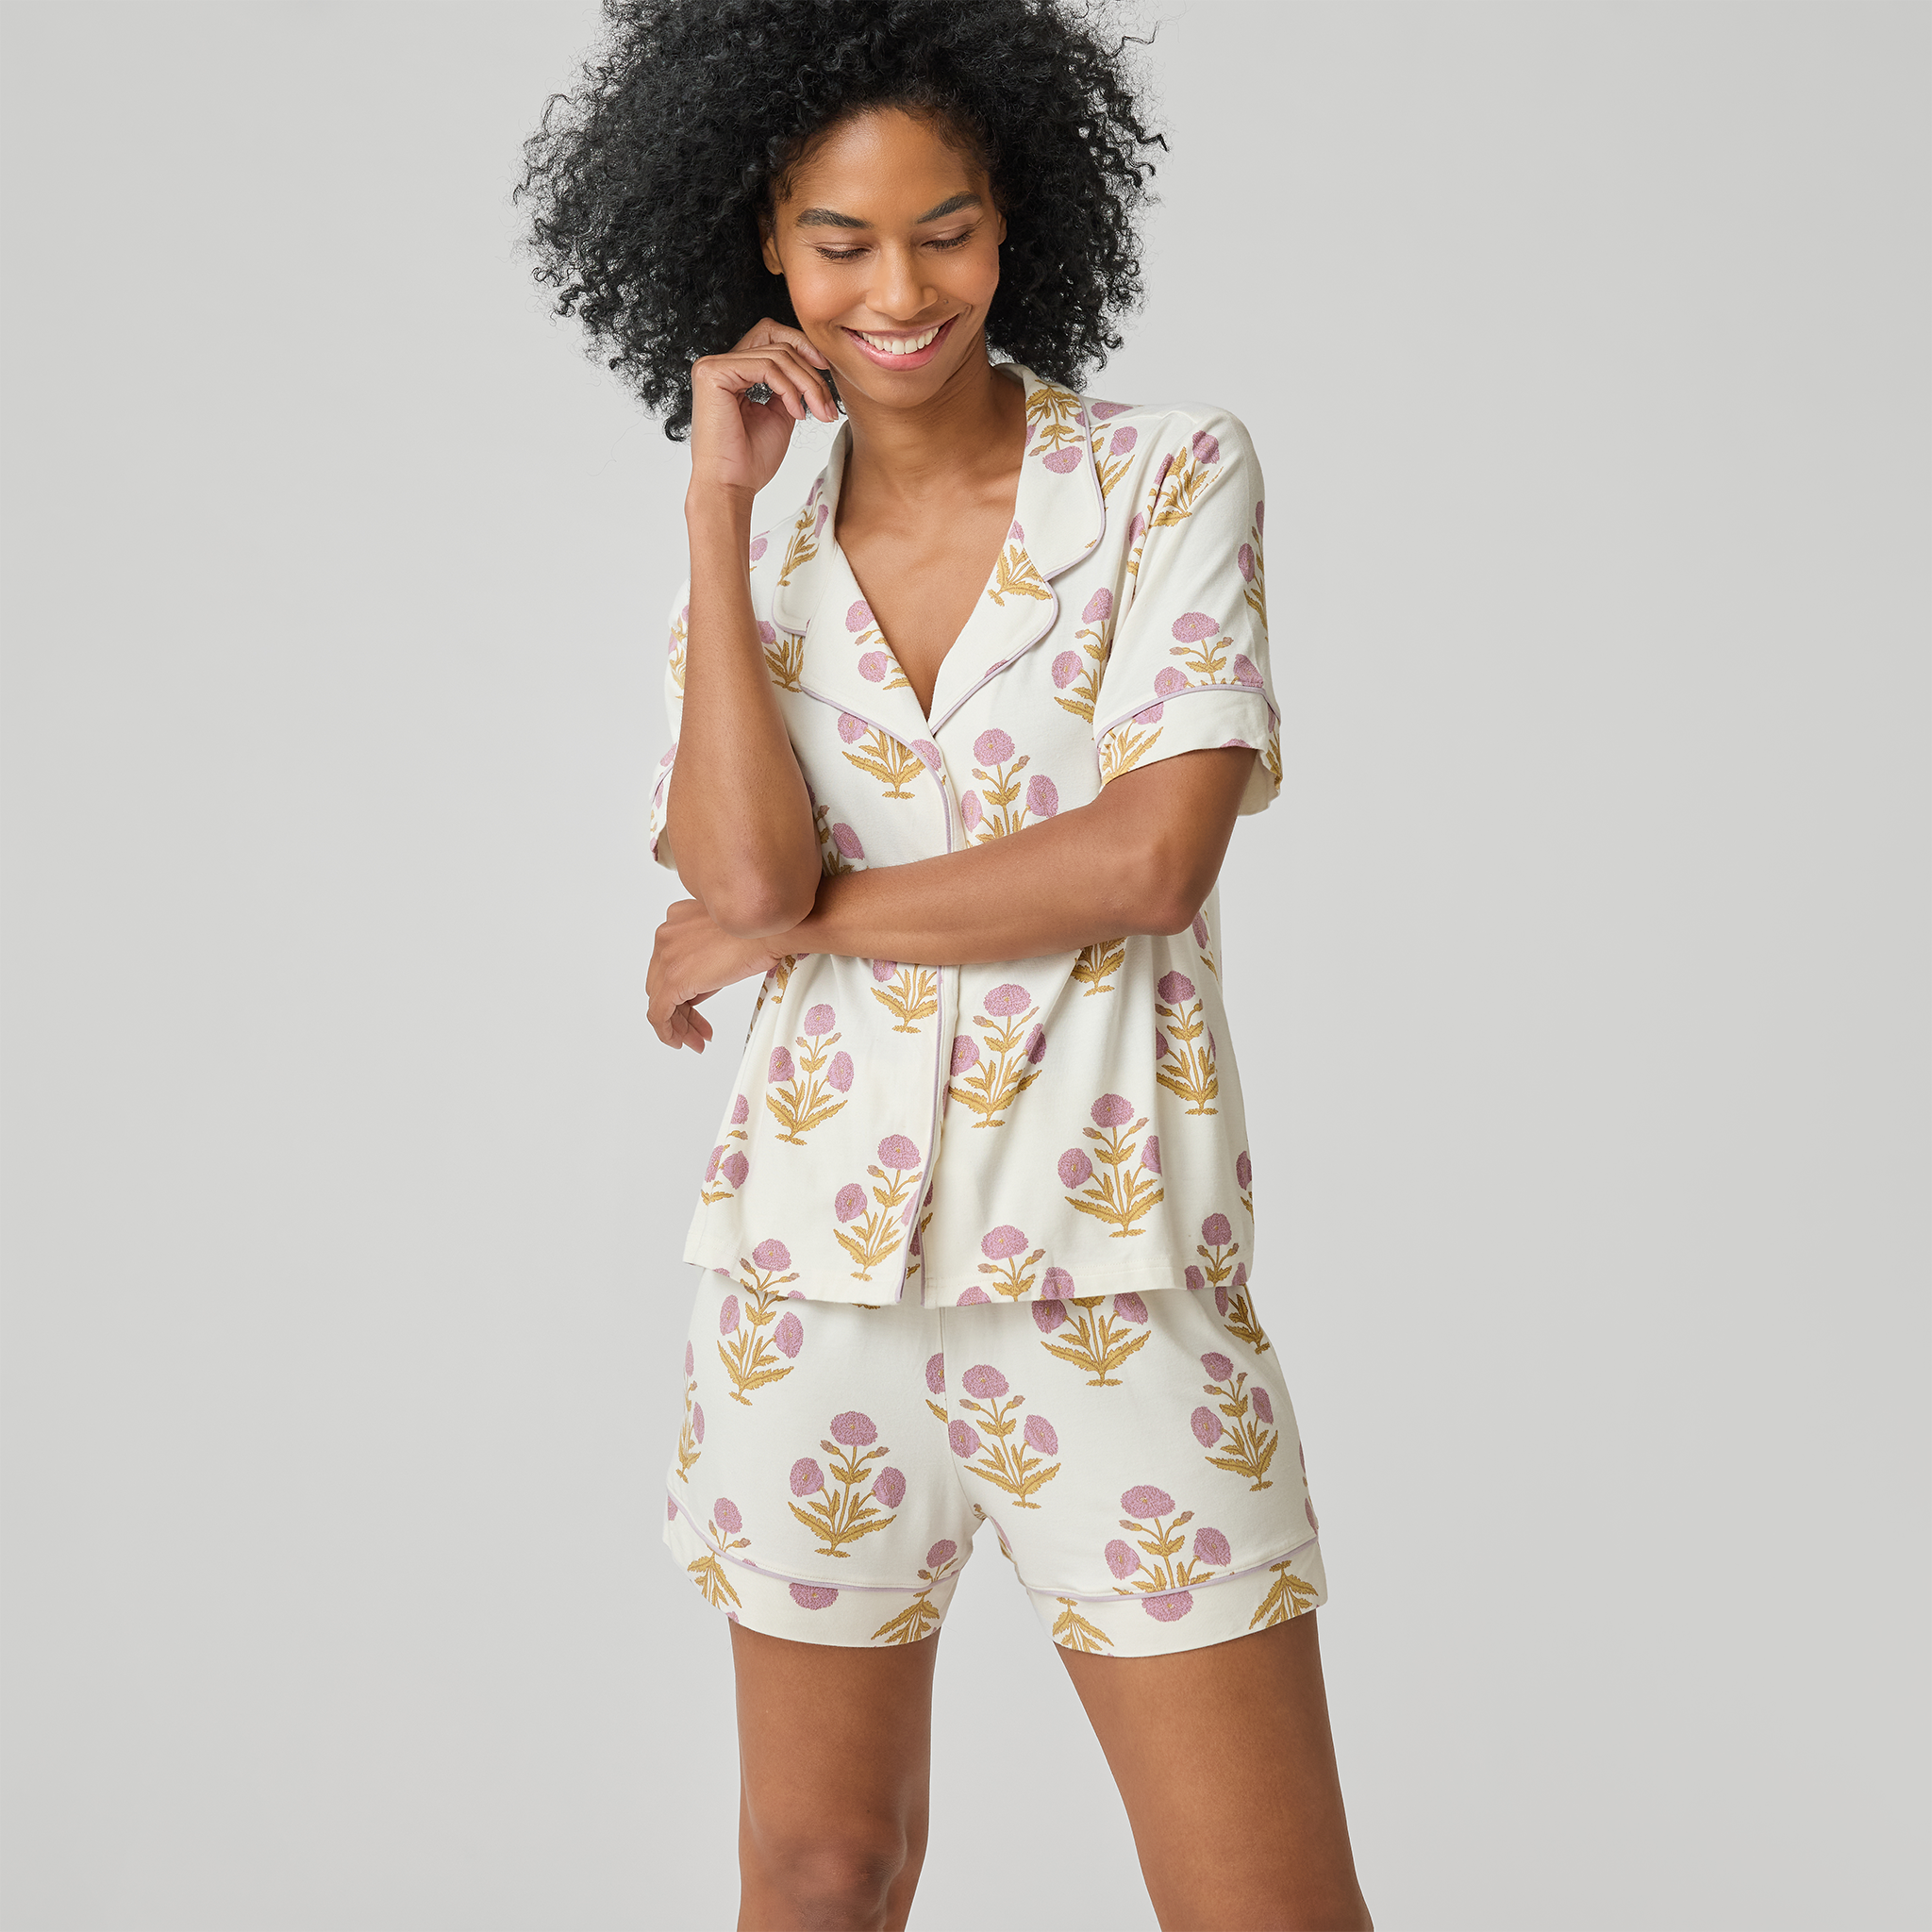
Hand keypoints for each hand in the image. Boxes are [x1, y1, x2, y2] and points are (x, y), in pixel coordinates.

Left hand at [647, 897, 788, 1050]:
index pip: (668, 964)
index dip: (682, 991)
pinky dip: (667, 1031)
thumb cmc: (760, 932)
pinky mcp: (674, 980)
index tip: (697, 1009)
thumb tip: (697, 989)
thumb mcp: (723, 943)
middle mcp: (666, 935)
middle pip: (661, 983)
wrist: (772, 931)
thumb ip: (703, 962)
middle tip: (697, 1030)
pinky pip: (659, 1014)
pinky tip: (680, 1042)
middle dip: (680, 1011)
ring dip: (678, 1024)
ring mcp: (666, 957)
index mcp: (676, 919)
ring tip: (695, 1041)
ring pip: (660, 1000)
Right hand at [687, 318, 836, 500]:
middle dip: (810, 372)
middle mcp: (720, 364)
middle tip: (827, 405)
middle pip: (778, 343)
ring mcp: (713, 366)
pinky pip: (766, 367)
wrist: (732, 488)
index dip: (802, 347)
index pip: (770, 337)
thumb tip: (812, 366)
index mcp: (733, 372)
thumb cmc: (750, 461)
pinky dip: (789, 389)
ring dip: (806, 385)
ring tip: (816, 413)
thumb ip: (790, 388)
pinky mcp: (712, 373)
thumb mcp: (780, 416)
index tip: (826, 370)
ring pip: (777, 355)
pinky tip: (796, 414)